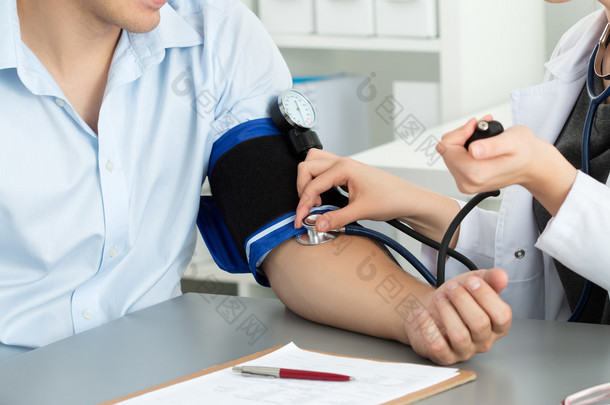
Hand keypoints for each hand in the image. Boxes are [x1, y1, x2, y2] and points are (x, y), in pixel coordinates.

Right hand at [295, 148, 412, 230]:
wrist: (407, 199)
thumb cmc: (391, 198)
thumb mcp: (361, 211)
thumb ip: (336, 218)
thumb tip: (317, 224)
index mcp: (344, 168)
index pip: (313, 185)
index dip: (304, 204)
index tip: (301, 220)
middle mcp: (341, 163)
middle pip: (307, 167)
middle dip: (302, 188)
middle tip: (307, 208)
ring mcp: (343, 165)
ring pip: (313, 162)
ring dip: (307, 180)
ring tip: (314, 200)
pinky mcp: (346, 171)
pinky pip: (323, 168)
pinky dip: (317, 180)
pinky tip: (323, 196)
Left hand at [403, 268, 511, 364]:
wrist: (428, 310)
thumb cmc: (454, 300)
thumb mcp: (473, 283)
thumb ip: (489, 279)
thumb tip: (502, 276)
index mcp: (496, 325)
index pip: (503, 316)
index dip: (486, 296)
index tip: (471, 281)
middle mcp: (482, 341)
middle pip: (480, 324)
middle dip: (462, 299)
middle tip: (451, 288)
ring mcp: (463, 350)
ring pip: (459, 336)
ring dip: (446, 311)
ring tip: (439, 298)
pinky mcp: (443, 356)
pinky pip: (437, 345)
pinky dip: (428, 326)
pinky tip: (424, 313)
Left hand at [436, 117, 576, 214]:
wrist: (532, 166)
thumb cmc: (525, 152)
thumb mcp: (512, 142)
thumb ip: (491, 146)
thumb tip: (472, 150)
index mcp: (475, 174)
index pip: (447, 147)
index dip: (461, 132)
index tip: (476, 125)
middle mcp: (467, 182)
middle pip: (446, 150)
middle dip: (462, 135)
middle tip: (481, 126)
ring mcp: (465, 183)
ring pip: (449, 153)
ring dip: (464, 140)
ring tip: (484, 135)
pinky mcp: (465, 181)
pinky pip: (455, 159)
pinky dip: (465, 148)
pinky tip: (481, 144)